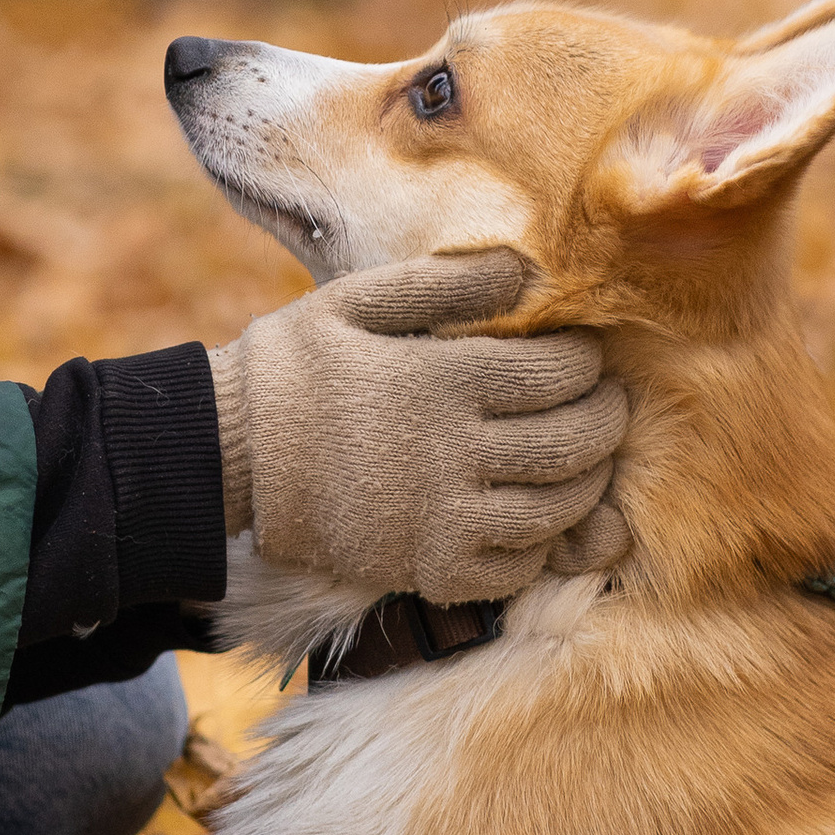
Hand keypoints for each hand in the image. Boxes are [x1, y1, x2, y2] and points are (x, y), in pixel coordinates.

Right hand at [206, 251, 628, 603]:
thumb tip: (525, 267)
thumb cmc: (295, 365)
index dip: (587, 361)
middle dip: (606, 419)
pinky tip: (537, 518)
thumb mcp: (355, 299)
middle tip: (606, 405)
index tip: (583, 354)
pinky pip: (515, 568)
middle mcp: (454, 450)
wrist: (227, 455)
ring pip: (556, 509)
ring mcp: (443, 517)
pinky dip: (543, 545)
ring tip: (585, 460)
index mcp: (442, 378)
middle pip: (573, 441)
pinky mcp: (428, 567)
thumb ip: (443, 282)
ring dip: (587, 483)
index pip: (559, 371)